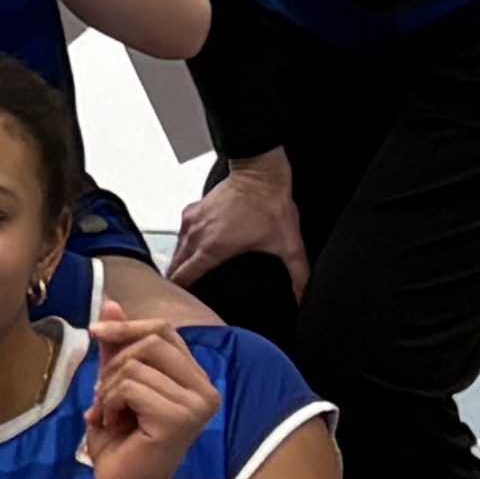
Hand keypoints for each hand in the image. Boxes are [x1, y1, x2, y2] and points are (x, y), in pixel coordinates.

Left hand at [79, 319, 220, 478]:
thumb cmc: (122, 442)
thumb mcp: (116, 385)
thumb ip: (117, 347)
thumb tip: (112, 303)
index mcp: (195, 378)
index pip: (164, 329)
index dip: (127, 326)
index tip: (96, 331)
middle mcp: (206, 389)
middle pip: (151, 340)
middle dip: (115, 362)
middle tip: (106, 396)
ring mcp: (196, 405)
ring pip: (136, 365)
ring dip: (109, 388)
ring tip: (110, 414)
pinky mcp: (179, 419)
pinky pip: (131, 387)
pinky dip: (110, 402)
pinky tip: (113, 424)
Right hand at [168, 146, 305, 297]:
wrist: (259, 172)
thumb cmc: (270, 204)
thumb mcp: (288, 244)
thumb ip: (299, 275)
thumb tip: (305, 297)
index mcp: (212, 249)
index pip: (183, 280)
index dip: (181, 297)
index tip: (185, 306)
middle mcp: (196, 235)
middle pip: (174, 268)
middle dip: (176, 284)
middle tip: (186, 297)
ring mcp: (191, 221)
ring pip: (176, 251)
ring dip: (180, 264)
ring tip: (189, 276)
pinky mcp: (192, 210)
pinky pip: (181, 234)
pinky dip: (185, 244)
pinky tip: (197, 249)